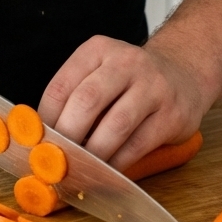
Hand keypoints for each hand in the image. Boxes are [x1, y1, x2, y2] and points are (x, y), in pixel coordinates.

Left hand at [38, 35, 206, 171]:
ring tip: (81, 169)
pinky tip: (106, 172)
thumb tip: (42, 138)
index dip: (45, 119)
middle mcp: (126, 62)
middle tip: (57, 160)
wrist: (184, 73)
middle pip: (87, 101)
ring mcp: (152, 86)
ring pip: (115, 125)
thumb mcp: (101, 73)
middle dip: (68, 136)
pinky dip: (118, 163)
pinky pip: (138, 144)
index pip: (62, 85)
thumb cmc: (130, 80)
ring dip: (94, 153)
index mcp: (98, 50)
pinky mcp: (171, 114)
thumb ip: (74, 97)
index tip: (38, 143)